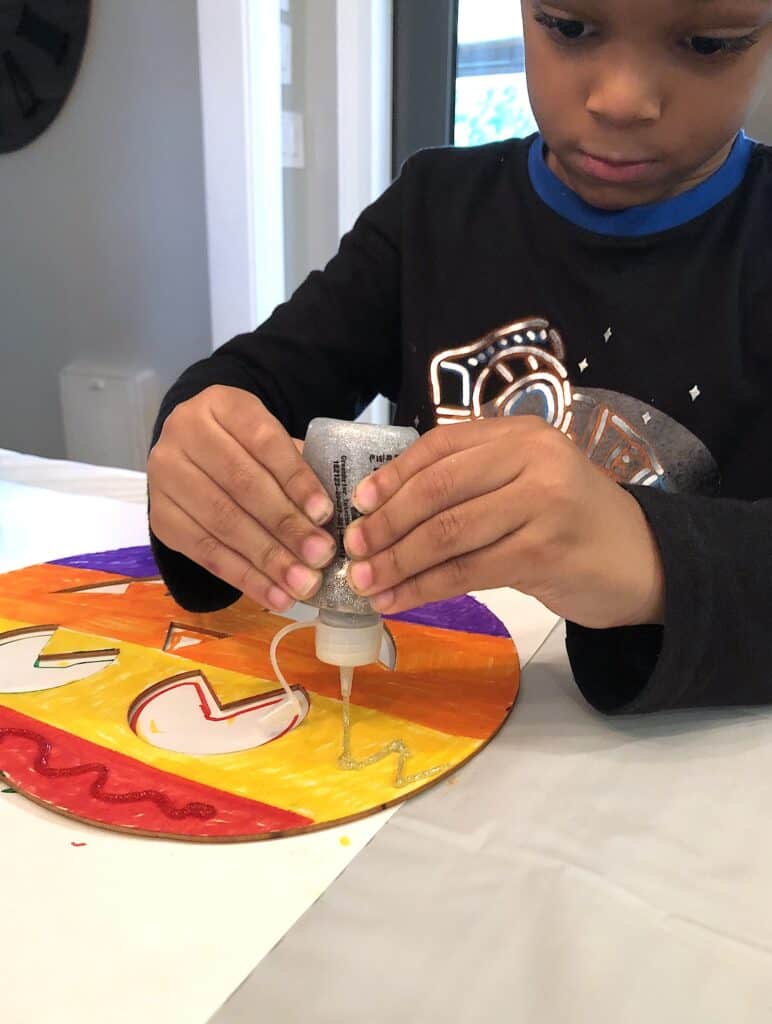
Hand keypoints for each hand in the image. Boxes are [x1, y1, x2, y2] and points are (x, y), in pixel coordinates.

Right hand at [148, 386, 335, 610]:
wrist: (195, 453)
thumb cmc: (248, 448)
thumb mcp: (272, 442)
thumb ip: (300, 469)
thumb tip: (334, 518)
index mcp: (222, 404)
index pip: (264, 442)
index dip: (296, 479)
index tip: (326, 513)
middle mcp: (184, 433)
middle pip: (241, 485)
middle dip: (286, 525)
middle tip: (321, 556)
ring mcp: (165, 475)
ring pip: (222, 522)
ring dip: (268, 559)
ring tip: (304, 583)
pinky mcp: (161, 517)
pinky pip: (206, 553)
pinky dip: (245, 579)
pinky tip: (276, 595)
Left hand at [343, 417, 664, 629]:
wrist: (643, 561)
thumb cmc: (570, 521)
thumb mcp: (526, 484)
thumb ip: (472, 483)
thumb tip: (386, 508)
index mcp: (520, 434)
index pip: (440, 447)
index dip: (393, 476)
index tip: (358, 505)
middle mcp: (533, 459)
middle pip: (438, 489)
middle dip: (387, 523)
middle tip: (352, 551)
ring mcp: (543, 504)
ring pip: (448, 533)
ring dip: (397, 562)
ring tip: (365, 584)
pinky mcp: (544, 553)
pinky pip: (467, 571)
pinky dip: (424, 588)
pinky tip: (398, 600)